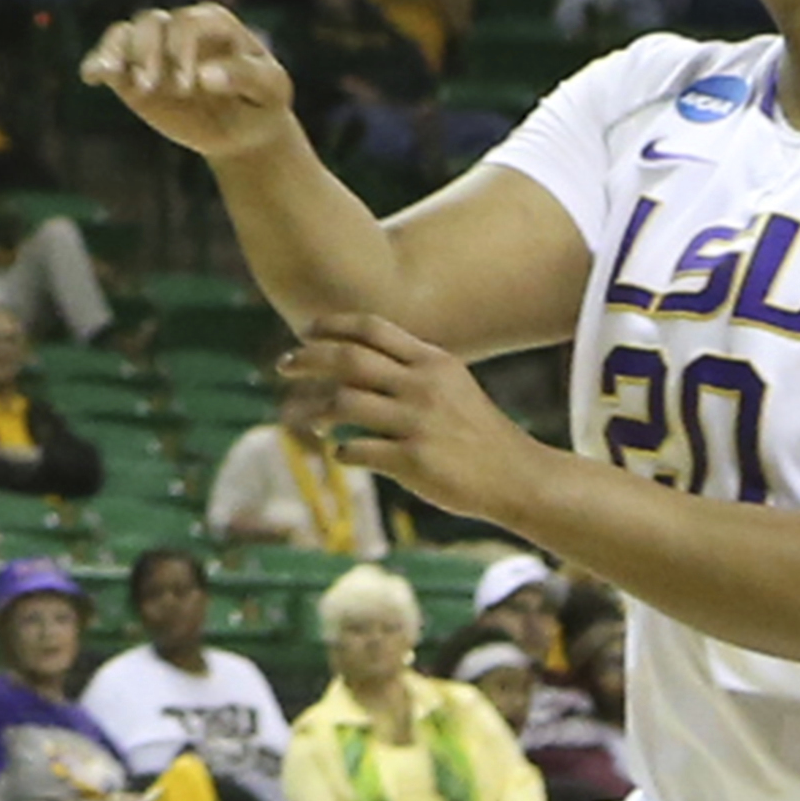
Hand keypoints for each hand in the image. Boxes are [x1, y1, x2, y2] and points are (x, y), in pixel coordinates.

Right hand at [82, 5, 295, 160]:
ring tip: (109, 75)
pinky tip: (91, 77)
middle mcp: (180, 29)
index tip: (188, 87)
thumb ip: (245, 77)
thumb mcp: (270, 90)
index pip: (189, 23)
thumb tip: (205, 76)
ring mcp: (155, 49)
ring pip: (124, 33)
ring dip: (116, 53)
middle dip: (146, 53)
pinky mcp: (134, 73)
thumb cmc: (262, 102)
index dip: (182, 49)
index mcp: (215, 23)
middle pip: (151, 22)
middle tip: (152, 89)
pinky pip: (108, 57)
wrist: (243, 129)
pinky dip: (97, 63)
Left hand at [289, 310, 538, 522]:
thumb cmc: (477, 430)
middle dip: (308, 359)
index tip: (305, 331)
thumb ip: (412, 367)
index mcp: (433, 360)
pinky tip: (341, 455)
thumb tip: (358, 356)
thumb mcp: (452, 384)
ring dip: (318, 411)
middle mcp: (423, 385)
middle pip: (349, 359)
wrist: (516, 475)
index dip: (332, 325)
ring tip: (312, 421)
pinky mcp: (413, 461)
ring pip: (345, 403)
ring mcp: (418, 423)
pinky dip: (342, 452)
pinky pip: (358, 450)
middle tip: (283, 366)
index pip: (372, 327)